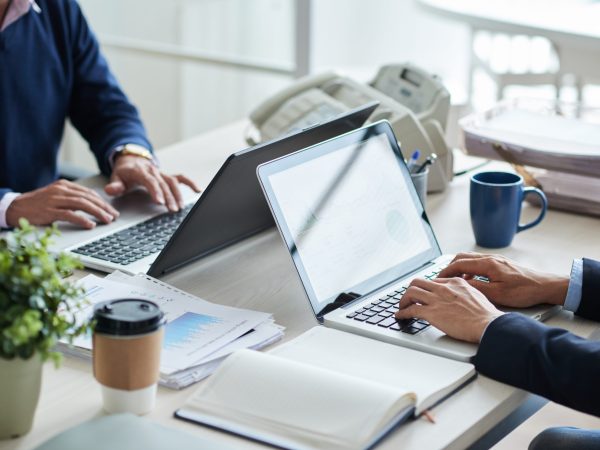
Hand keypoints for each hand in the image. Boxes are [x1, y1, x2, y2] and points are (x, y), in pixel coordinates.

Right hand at [6, 180, 118, 228]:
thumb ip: (73, 198)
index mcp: (64, 185)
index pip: (88, 193)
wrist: (15, 207)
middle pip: (88, 198)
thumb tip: (93, 204)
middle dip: (104, 207)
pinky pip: (69, 214)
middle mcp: (61, 190)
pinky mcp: (49, 211)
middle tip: (114, 216)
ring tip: (107, 220)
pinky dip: (82, 219)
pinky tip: (91, 224)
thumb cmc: (38, 204)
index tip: (112, 210)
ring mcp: (54, 200)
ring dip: (97, 213)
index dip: (103, 202)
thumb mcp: (56, 196)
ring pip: (82, 204)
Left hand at [105, 155, 200, 211]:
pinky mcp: (167, 175)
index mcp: (140, 171)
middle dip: (169, 198)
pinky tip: (197, 190)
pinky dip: (190, 183)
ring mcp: (162, 173)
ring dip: (178, 195)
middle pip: (163, 184)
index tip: (159, 202)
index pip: (150, 181)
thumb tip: (111, 190)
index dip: (155, 191)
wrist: (131, 160)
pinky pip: (181, 178)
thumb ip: (114, 185)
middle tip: (172, 210)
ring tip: (179, 207)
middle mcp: (153, 171)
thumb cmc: (124, 172)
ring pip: (173, 183)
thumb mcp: (116, 177)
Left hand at [395, 277, 503, 342]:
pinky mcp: (431, 313)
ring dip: (403, 300)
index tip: (423, 294)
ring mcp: (436, 300)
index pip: (433, 281)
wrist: (487, 324)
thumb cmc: (485, 315)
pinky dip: (403, 312)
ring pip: (411, 292)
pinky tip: (400, 316)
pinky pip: (411, 310)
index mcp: (455, 282)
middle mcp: (443, 288)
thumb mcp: (476, 295)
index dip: (426, 288)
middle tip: (409, 298)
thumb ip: (464, 293)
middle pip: (418, 282)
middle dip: (411, 290)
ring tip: (402, 306)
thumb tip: (460, 298)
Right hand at [438, 252, 568, 307]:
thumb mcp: (497, 293)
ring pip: (470, 259)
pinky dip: (470, 269)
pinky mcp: (500, 264)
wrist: (545, 286)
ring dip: (459, 268)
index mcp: (488, 264)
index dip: (445, 271)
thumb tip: (461, 284)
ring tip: (454, 281)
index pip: (459, 263)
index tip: (437, 279)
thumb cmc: (525, 290)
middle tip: (442, 279)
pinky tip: (472, 281)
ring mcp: (496, 260)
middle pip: (462, 257)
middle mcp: (491, 258)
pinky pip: (479, 263)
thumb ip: (477, 287)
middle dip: (449, 267)